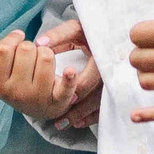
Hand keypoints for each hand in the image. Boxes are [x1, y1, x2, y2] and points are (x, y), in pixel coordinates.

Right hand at [0, 27, 84, 123]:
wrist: (37, 106)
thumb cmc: (13, 80)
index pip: (3, 49)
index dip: (13, 38)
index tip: (18, 39)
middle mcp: (15, 94)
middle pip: (26, 50)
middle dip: (30, 47)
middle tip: (30, 57)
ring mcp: (37, 98)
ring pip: (45, 57)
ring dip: (47, 53)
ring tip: (43, 62)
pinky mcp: (58, 101)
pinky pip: (65, 86)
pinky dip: (69, 77)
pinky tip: (70, 70)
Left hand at [35, 14, 104, 128]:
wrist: (110, 33)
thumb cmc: (90, 30)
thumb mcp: (76, 29)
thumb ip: (59, 35)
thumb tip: (39, 44)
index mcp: (101, 57)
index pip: (88, 80)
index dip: (73, 89)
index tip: (59, 98)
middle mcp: (109, 73)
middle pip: (95, 98)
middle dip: (77, 111)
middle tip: (58, 121)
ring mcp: (113, 83)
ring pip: (99, 106)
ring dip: (81, 116)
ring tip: (62, 124)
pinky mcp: (113, 90)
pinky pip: (103, 108)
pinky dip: (90, 118)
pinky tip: (76, 124)